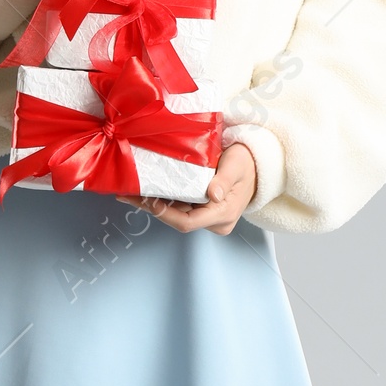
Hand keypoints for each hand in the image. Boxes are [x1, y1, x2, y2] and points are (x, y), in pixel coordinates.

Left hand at [120, 141, 257, 236]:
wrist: (257, 165)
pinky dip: (163, 200)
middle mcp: (215, 221)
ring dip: (154, 204)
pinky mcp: (203, 210)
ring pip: (176, 214)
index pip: (186, 222)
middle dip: (152, 207)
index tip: (145, 200)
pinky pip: (180, 208)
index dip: (163, 213)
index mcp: (223, 214)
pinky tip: (146, 190)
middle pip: (177, 220)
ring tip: (131, 190)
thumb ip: (225, 179)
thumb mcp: (237, 165)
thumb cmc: (247, 162)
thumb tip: (213, 194)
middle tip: (127, 193)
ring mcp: (208, 217)